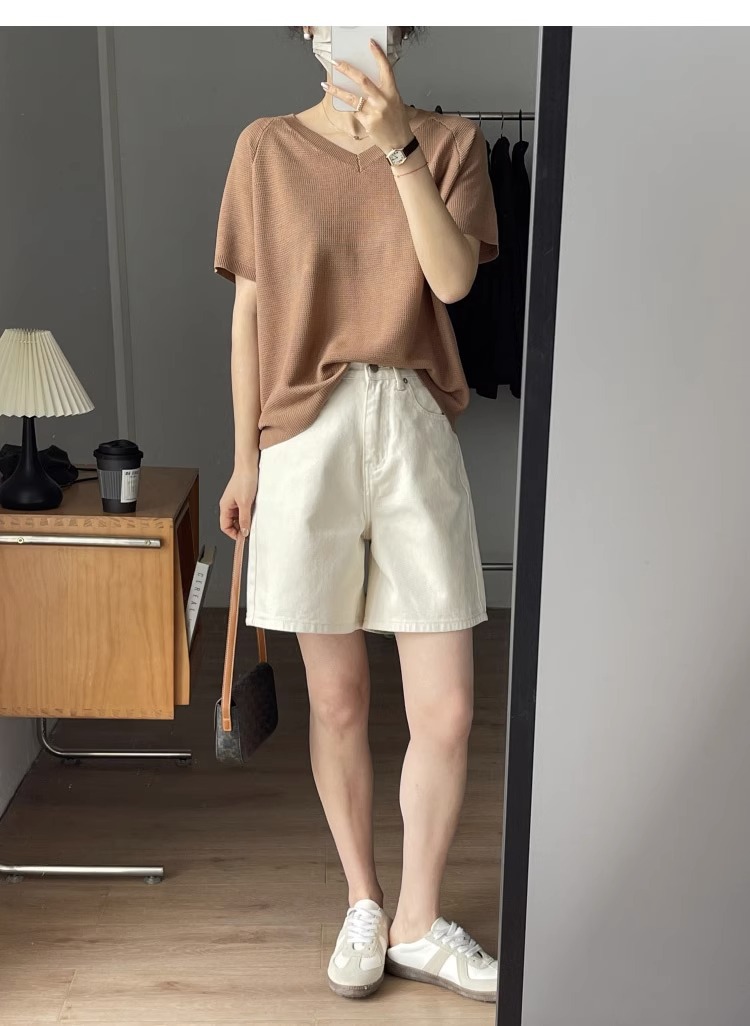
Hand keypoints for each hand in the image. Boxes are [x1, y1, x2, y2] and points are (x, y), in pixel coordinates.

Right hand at [219, 464, 257, 540]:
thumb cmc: (244, 478)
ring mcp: (235, 500)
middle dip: (240, 527)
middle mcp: (228, 504)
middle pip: (231, 522)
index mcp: (225, 506)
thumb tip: (244, 531)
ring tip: (253, 519)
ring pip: (238, 516)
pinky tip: (255, 512)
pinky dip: (248, 513)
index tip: (243, 538)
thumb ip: (244, 518)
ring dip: (245, 520)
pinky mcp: (242, 497)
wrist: (249, 464)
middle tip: (250, 530)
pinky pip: (244, 510)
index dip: (233, 534)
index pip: (225, 526)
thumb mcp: (245, 503)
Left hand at [322, 38, 413, 153]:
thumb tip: (363, 80)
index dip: (378, 55)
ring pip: (352, 97)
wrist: (399, 143)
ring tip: (326, 85)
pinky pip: (353, 110)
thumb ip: (382, 91)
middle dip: (347, 69)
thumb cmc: (397, 122)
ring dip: (337, 90)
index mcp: (392, 92)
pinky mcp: (367, 122)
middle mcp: (383, 100)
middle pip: (362, 80)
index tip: (370, 43)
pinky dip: (346, 105)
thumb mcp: (395, 102)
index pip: (385, 68)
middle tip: (336, 62)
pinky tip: (338, 100)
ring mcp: (374, 112)